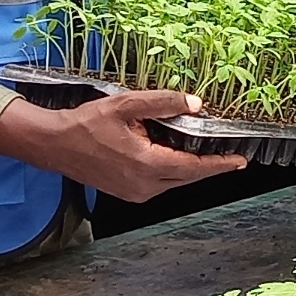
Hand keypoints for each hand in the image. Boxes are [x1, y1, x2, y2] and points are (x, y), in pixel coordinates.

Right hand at [0, 91, 245, 201]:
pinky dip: (172, 171)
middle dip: (210, 166)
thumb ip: (162, 103)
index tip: (240, 161)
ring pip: (174, 181)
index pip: (194, 167)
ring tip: (206, 152)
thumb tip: (196, 103)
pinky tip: (175, 155)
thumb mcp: (125, 105)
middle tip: (231, 155)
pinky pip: (160, 183)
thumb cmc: (86, 124)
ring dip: (190, 168)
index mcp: (147, 164)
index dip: (220, 164)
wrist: (54, 145)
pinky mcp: (128, 192)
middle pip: (188, 176)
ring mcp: (135, 192)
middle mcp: (144, 185)